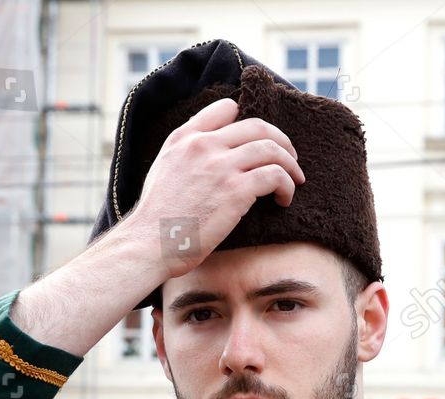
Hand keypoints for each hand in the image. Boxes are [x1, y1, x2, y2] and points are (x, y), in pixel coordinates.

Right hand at [128, 96, 304, 278]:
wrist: (150, 244)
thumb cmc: (157, 219)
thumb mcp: (163, 170)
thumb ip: (186, 152)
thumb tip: (210, 152)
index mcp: (184, 138)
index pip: (225, 109)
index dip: (247, 122)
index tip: (259, 139)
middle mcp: (203, 145)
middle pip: (258, 126)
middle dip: (281, 141)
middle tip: (289, 157)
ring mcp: (220, 166)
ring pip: (271, 148)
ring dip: (290, 164)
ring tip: (294, 180)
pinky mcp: (236, 190)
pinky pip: (275, 175)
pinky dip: (286, 185)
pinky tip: (284, 199)